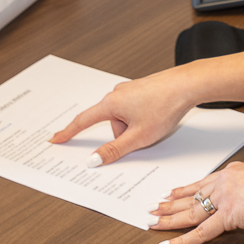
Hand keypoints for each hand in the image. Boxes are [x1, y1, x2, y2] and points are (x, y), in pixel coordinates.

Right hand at [48, 67, 197, 164]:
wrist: (187, 84)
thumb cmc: (164, 106)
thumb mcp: (138, 137)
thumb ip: (114, 150)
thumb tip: (94, 159)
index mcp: (111, 104)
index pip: (84, 121)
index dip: (69, 132)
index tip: (56, 138)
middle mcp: (117, 94)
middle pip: (111, 125)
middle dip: (124, 136)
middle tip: (143, 136)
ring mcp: (130, 91)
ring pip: (125, 120)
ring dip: (136, 128)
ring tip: (156, 124)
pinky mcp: (142, 90)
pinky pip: (136, 112)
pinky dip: (143, 119)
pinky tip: (158, 117)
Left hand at [150, 162, 243, 243]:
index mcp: (233, 171)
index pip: (202, 182)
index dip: (185, 189)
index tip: (172, 192)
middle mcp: (223, 181)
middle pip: (191, 195)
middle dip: (171, 203)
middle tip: (155, 207)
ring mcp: (223, 198)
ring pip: (190, 212)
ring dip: (169, 218)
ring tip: (152, 222)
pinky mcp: (227, 215)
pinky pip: (200, 232)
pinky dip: (182, 241)